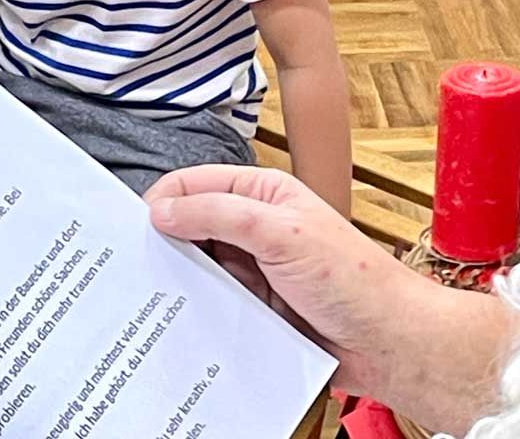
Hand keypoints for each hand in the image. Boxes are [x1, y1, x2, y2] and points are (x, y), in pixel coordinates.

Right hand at [146, 165, 419, 390]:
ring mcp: (255, 267)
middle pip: (193, 224)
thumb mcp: (279, 232)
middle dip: (167, 241)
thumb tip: (162, 209)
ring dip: (182, 278)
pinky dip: (198, 307)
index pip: (196, 183)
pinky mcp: (256, 304)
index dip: (164, 199)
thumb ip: (219, 214)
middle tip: (135, 264)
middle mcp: (255, 225)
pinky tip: (182, 319)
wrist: (390, 343)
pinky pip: (213, 300)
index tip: (134, 227)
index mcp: (262, 193)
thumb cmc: (350, 278)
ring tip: (152, 294)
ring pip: (200, 265)